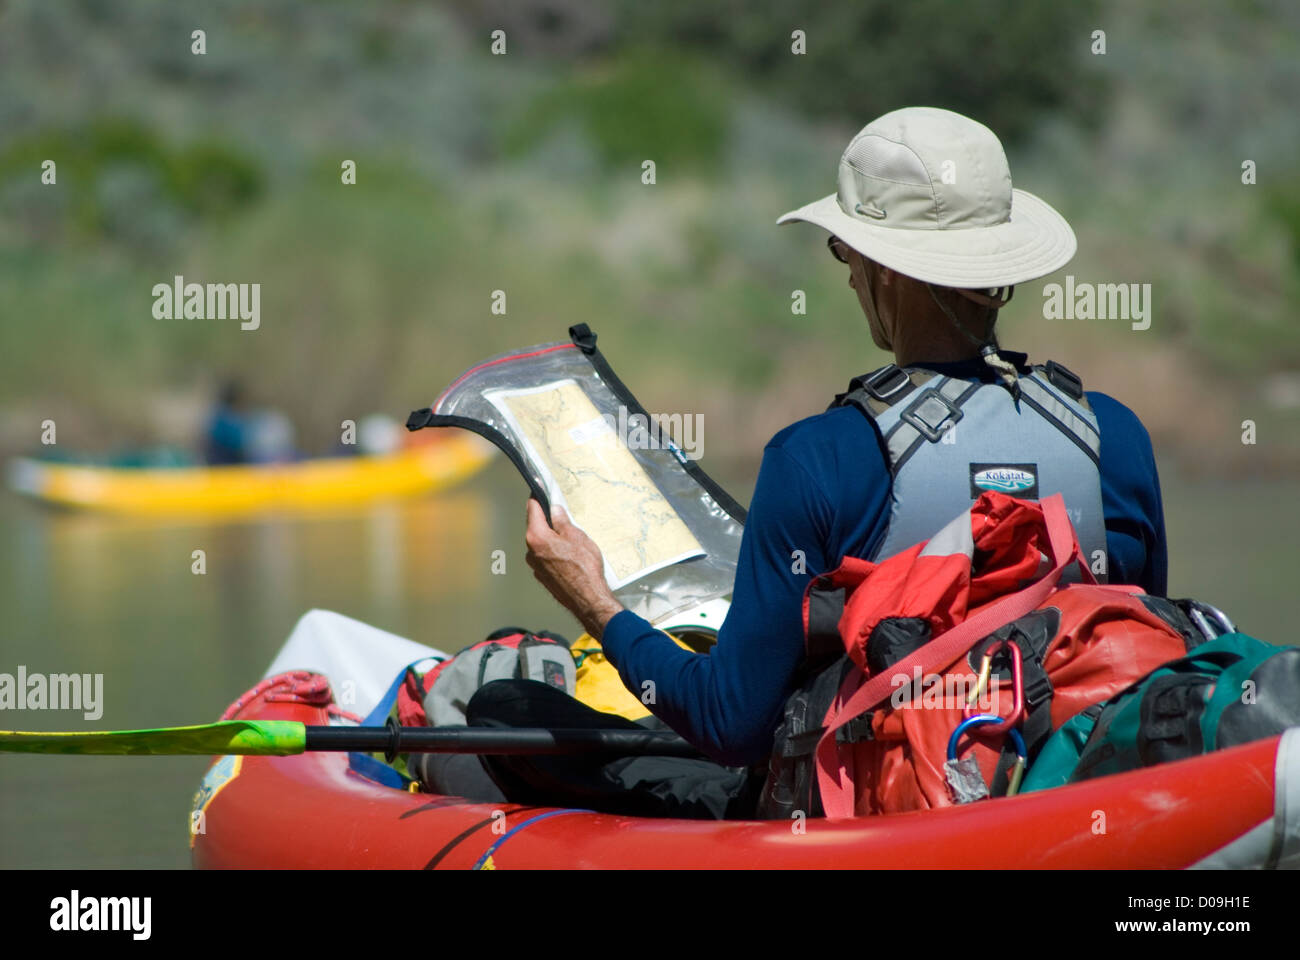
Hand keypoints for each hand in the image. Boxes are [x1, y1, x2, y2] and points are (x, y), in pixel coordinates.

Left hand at [524, 498, 624, 639]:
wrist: (588, 600)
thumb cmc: (584, 568)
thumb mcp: (577, 536)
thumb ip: (562, 522)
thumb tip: (555, 510)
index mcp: (536, 537)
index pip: (532, 509)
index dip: (538, 498)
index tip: (541, 492)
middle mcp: (530, 552)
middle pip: (535, 527)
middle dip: (547, 520)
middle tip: (563, 517)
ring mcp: (535, 566)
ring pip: (541, 544)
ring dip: (552, 539)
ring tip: (572, 542)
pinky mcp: (542, 577)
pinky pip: (545, 558)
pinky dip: (554, 553)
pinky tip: (569, 557)